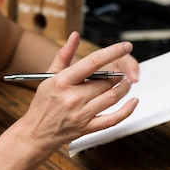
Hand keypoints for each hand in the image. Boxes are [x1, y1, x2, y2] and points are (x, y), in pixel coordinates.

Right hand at [19, 40, 138, 155]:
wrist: (36, 133)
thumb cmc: (43, 104)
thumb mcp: (49, 77)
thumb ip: (63, 55)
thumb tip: (74, 36)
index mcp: (63, 82)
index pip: (93, 62)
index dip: (112, 52)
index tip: (126, 46)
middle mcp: (73, 98)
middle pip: (106, 81)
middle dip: (117, 74)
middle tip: (119, 72)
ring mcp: (81, 114)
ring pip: (112, 97)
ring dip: (124, 88)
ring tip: (124, 83)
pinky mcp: (87, 128)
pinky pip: (113, 119)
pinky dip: (127, 110)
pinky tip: (133, 101)